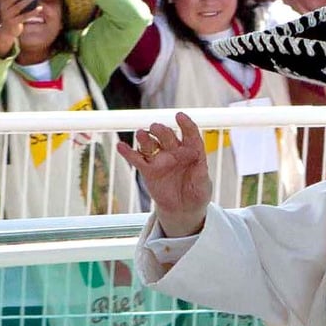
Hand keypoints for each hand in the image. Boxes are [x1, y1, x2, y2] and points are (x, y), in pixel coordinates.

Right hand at [0, 0, 39, 56]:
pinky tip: (39, 8)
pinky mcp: (13, 23)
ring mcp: (7, 16)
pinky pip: (24, 16)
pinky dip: (32, 12)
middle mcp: (3, 8)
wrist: (7, 31)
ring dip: (28, 0)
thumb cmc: (13, 15)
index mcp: (1, 2)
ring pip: (18, 6)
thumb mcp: (13, 6)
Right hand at [116, 112, 211, 237]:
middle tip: (156, 127)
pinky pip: (137, 159)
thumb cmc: (197, 193)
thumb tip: (199, 163)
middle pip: (167, 136)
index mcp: (191, 150)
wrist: (183, 209)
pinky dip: (128, 152)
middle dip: (161, 131)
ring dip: (145, 138)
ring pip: (150, 144)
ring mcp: (160, 159)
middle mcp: (174, 150)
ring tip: (140, 134)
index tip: (180, 116)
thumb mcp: (204, 185)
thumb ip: (201, 174)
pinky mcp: (147, 170)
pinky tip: (121, 146)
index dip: (186, 124)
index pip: (189, 133)